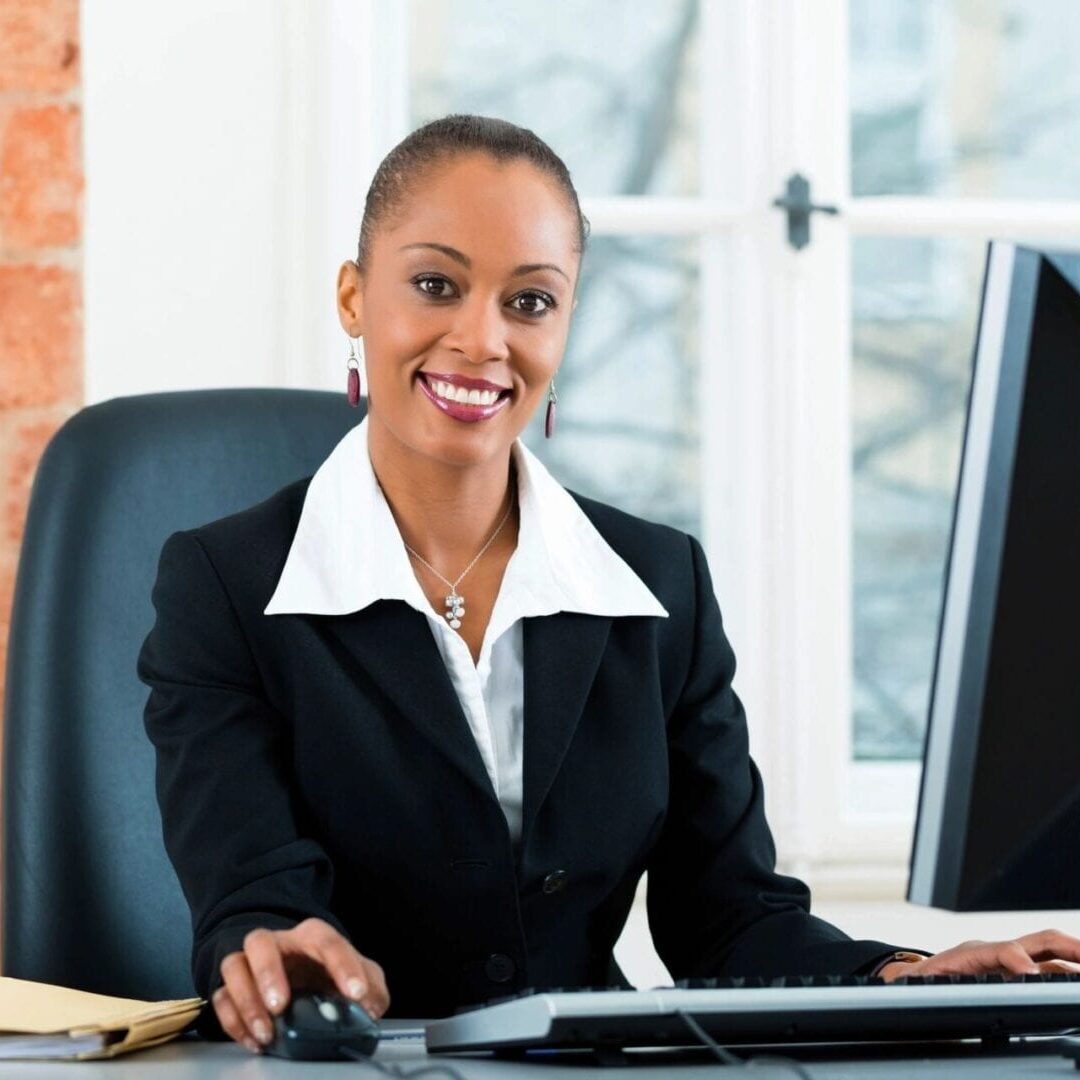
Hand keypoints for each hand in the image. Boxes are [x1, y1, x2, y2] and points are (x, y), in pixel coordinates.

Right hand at [211, 917, 389, 1053]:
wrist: (303, 975)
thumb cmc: (329, 973)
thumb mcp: (361, 978)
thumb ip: (372, 990)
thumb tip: (370, 1009)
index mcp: (313, 937)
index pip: (326, 940)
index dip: (342, 965)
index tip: (355, 994)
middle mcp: (278, 944)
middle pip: (261, 942)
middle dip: (268, 972)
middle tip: (280, 1005)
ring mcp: (251, 965)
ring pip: (234, 967)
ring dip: (246, 1001)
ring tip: (266, 1032)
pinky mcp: (233, 989)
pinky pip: (221, 998)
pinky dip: (233, 1021)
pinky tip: (254, 1041)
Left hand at [878, 928, 1079, 981]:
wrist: (920, 978)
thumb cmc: (923, 982)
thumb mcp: (921, 984)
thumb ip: (923, 983)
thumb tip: (915, 979)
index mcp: (971, 953)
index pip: (1003, 950)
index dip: (1019, 960)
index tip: (1032, 975)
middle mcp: (997, 952)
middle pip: (1041, 941)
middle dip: (1070, 947)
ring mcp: (1012, 961)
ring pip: (1052, 954)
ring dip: (1077, 957)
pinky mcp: (1019, 974)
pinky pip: (1050, 970)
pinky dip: (1070, 973)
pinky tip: (1078, 980)